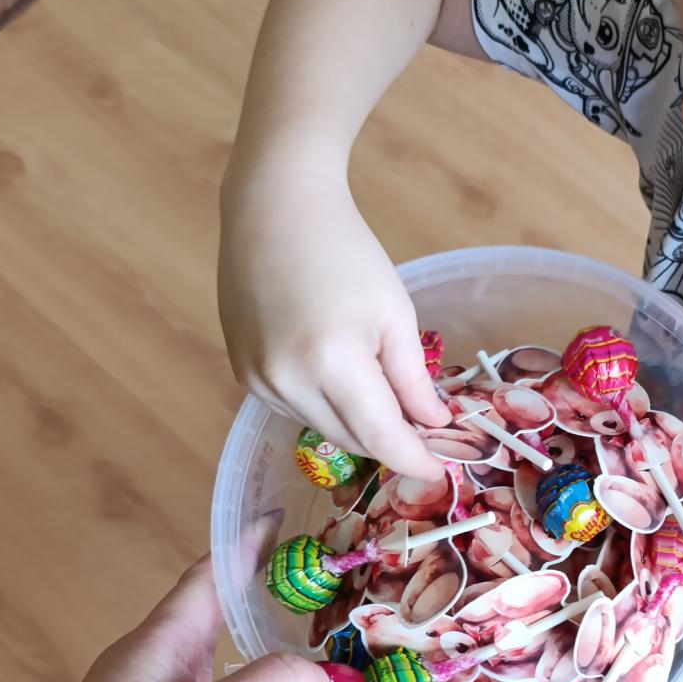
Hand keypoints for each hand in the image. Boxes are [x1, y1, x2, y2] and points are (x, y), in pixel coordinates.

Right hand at [219, 162, 448, 479]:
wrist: (274, 207)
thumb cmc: (345, 251)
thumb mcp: (394, 314)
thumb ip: (413, 380)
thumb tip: (433, 427)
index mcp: (333, 362)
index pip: (381, 437)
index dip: (414, 460)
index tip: (440, 473)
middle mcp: (286, 380)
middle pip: (351, 439)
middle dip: (389, 442)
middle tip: (422, 434)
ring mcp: (257, 380)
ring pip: (322, 427)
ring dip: (355, 423)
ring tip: (379, 391)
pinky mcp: (242, 373)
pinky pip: (293, 409)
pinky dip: (323, 405)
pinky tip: (336, 374)